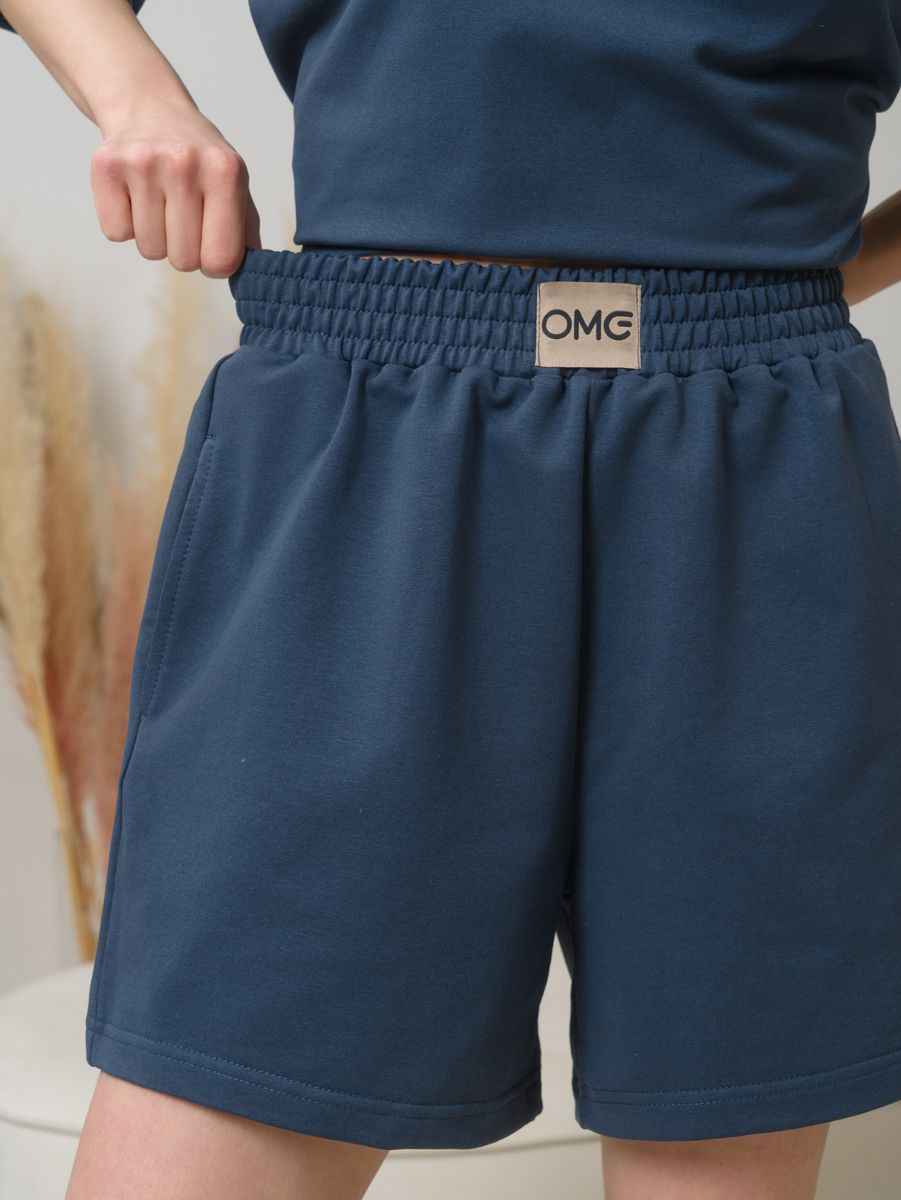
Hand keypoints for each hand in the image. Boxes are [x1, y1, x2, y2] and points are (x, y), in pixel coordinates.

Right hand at [90, 102, 261, 276]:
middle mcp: (184, 162)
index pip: (222, 259)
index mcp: (226, 171)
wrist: (150, 108)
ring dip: (155, 237)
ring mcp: (142, 161)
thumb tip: (248, 279)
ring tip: (159, 202)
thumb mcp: (236, 186)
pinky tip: (135, 194)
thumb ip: (246, 234)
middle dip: (185, 251)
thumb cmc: (199, 160)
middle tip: (183, 216)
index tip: (211, 244)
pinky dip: (125, 224)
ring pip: (149, 249)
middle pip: (184, 260)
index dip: (216, 264)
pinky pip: (116, 232)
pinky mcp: (105, 164)